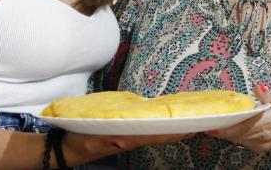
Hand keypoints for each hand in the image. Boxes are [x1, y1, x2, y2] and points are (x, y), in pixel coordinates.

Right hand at [64, 132, 193, 163]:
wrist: (70, 148)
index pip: (156, 136)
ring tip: (191, 122)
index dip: (174, 132)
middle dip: (180, 130)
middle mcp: (133, 139)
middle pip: (162, 135)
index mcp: (128, 140)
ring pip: (157, 133)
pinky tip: (167, 121)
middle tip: (200, 123)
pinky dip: (160, 125)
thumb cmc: (80, 143)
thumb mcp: (90, 141)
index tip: (191, 127)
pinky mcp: (126, 134)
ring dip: (173, 129)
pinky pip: (148, 130)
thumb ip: (105, 141)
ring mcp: (130, 137)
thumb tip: (122, 141)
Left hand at [210, 84, 270, 156]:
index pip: (243, 124)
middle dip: (221, 128)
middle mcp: (261, 135)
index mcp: (267, 122)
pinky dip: (234, 135)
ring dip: (225, 132)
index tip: (212, 122)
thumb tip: (257, 87)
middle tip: (206, 121)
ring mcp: (260, 144)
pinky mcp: (259, 148)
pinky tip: (227, 128)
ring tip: (212, 123)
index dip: (226, 124)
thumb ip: (269, 96)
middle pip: (236, 134)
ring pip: (237, 139)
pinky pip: (243, 142)